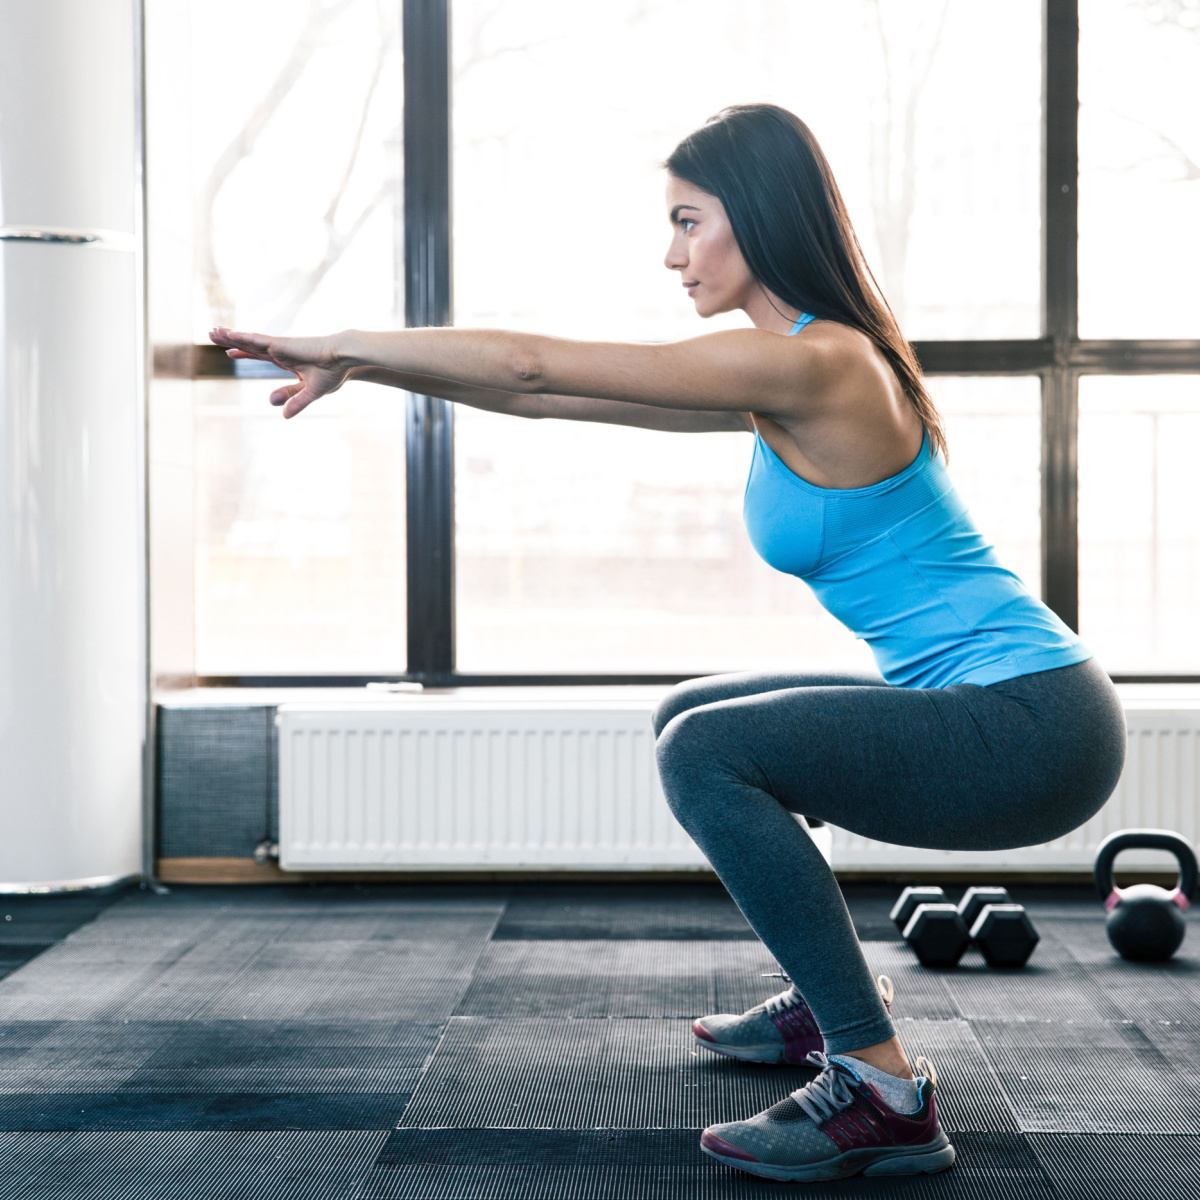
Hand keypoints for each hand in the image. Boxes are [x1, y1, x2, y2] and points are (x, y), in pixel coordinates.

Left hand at [209, 327, 350, 417]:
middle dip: (230, 340)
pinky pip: (257, 341)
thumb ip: (295, 401)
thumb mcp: (310, 391)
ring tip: (212, 331)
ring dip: (230, 335)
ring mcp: (279, 346)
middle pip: (249, 344)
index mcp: (286, 358)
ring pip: (249, 340)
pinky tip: (229, 334)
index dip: (244, 352)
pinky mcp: (282, 344)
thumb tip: (283, 415)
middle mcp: (280, 350)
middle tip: (211, 334)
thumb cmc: (332, 372)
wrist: (343, 360)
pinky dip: (242, 338)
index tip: (230, 351)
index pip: (259, 354)